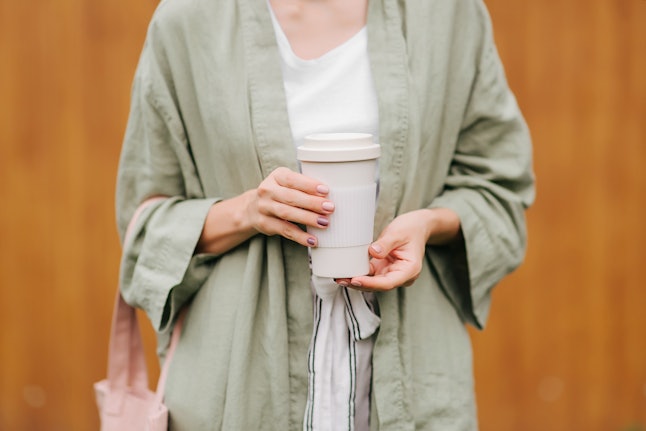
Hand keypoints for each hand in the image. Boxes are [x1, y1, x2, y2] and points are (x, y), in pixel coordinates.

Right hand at [244, 167, 334, 246]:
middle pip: (291, 197)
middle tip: (329, 208)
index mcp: (276, 176)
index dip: (309, 185)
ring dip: (308, 219)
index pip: (292, 179)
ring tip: (324, 223)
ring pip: (287, 213)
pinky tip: (312, 240)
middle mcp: (267, 190)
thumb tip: (328, 196)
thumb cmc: (279, 193)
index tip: (325, 191)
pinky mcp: (265, 224)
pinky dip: (300, 236)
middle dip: (312, 203)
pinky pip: (285, 230)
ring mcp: (264, 207)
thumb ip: (303, 186)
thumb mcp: (287, 183)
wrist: (253, 207)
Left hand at [336, 208, 460, 291]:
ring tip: (339, 278)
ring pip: (372, 282)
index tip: (355, 279)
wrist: (417, 225)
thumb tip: (373, 252)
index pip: (388, 282)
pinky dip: (358, 273)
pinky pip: (370, 274)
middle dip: (359, 284)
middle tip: (341, 280)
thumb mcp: (398, 233)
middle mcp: (401, 276)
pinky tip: (345, 272)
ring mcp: (392, 273)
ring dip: (356, 281)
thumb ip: (386, 244)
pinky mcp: (384, 268)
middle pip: (378, 285)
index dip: (370, 283)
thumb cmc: (411, 228)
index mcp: (409, 270)